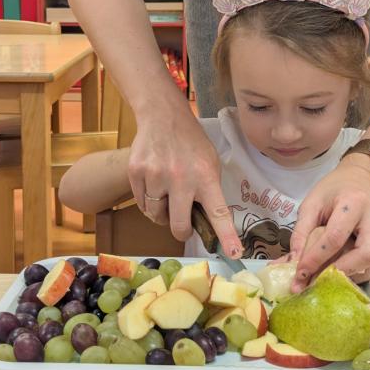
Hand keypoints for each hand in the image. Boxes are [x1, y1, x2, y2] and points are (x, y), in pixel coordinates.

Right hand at [127, 103, 242, 258]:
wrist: (163, 116)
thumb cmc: (191, 143)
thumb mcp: (210, 162)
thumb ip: (209, 190)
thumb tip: (207, 223)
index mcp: (205, 176)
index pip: (218, 212)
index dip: (226, 235)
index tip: (234, 253)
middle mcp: (180, 177)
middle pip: (179, 225)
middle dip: (182, 231)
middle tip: (184, 226)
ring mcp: (155, 175)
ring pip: (156, 216)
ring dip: (163, 213)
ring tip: (167, 194)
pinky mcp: (136, 172)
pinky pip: (142, 203)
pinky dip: (148, 201)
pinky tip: (154, 183)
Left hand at [290, 156, 369, 292]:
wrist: (360, 179)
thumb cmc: (333, 191)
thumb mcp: (311, 204)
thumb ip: (300, 233)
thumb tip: (293, 262)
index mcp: (354, 202)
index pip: (335, 237)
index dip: (316, 258)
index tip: (299, 274)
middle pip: (365, 254)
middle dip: (341, 272)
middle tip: (318, 281)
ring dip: (349, 275)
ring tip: (325, 278)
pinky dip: (357, 272)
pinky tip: (340, 271)